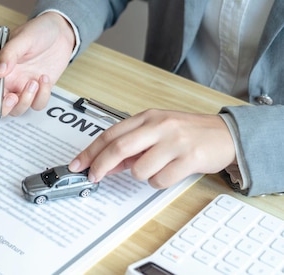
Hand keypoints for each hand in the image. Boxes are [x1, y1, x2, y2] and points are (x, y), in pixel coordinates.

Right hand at [0, 12, 74, 123]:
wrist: (61, 31)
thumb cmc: (38, 31)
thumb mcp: (22, 38)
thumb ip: (9, 54)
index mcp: (1, 68)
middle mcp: (11, 80)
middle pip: (3, 104)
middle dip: (6, 106)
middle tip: (14, 98)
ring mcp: (25, 86)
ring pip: (21, 107)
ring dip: (27, 99)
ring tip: (34, 82)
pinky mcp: (40, 89)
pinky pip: (38, 103)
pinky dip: (43, 95)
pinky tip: (44, 78)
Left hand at [68, 109, 235, 187]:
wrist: (227, 134)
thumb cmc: (188, 133)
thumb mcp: (156, 133)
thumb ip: (131, 147)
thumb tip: (103, 165)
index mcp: (148, 117)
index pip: (110, 134)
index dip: (90, 151)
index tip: (78, 164)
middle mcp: (160, 126)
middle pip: (119, 147)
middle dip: (101, 165)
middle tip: (93, 177)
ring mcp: (175, 141)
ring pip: (140, 170)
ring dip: (140, 176)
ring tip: (156, 167)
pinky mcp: (190, 158)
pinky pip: (161, 180)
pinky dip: (159, 182)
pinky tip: (171, 172)